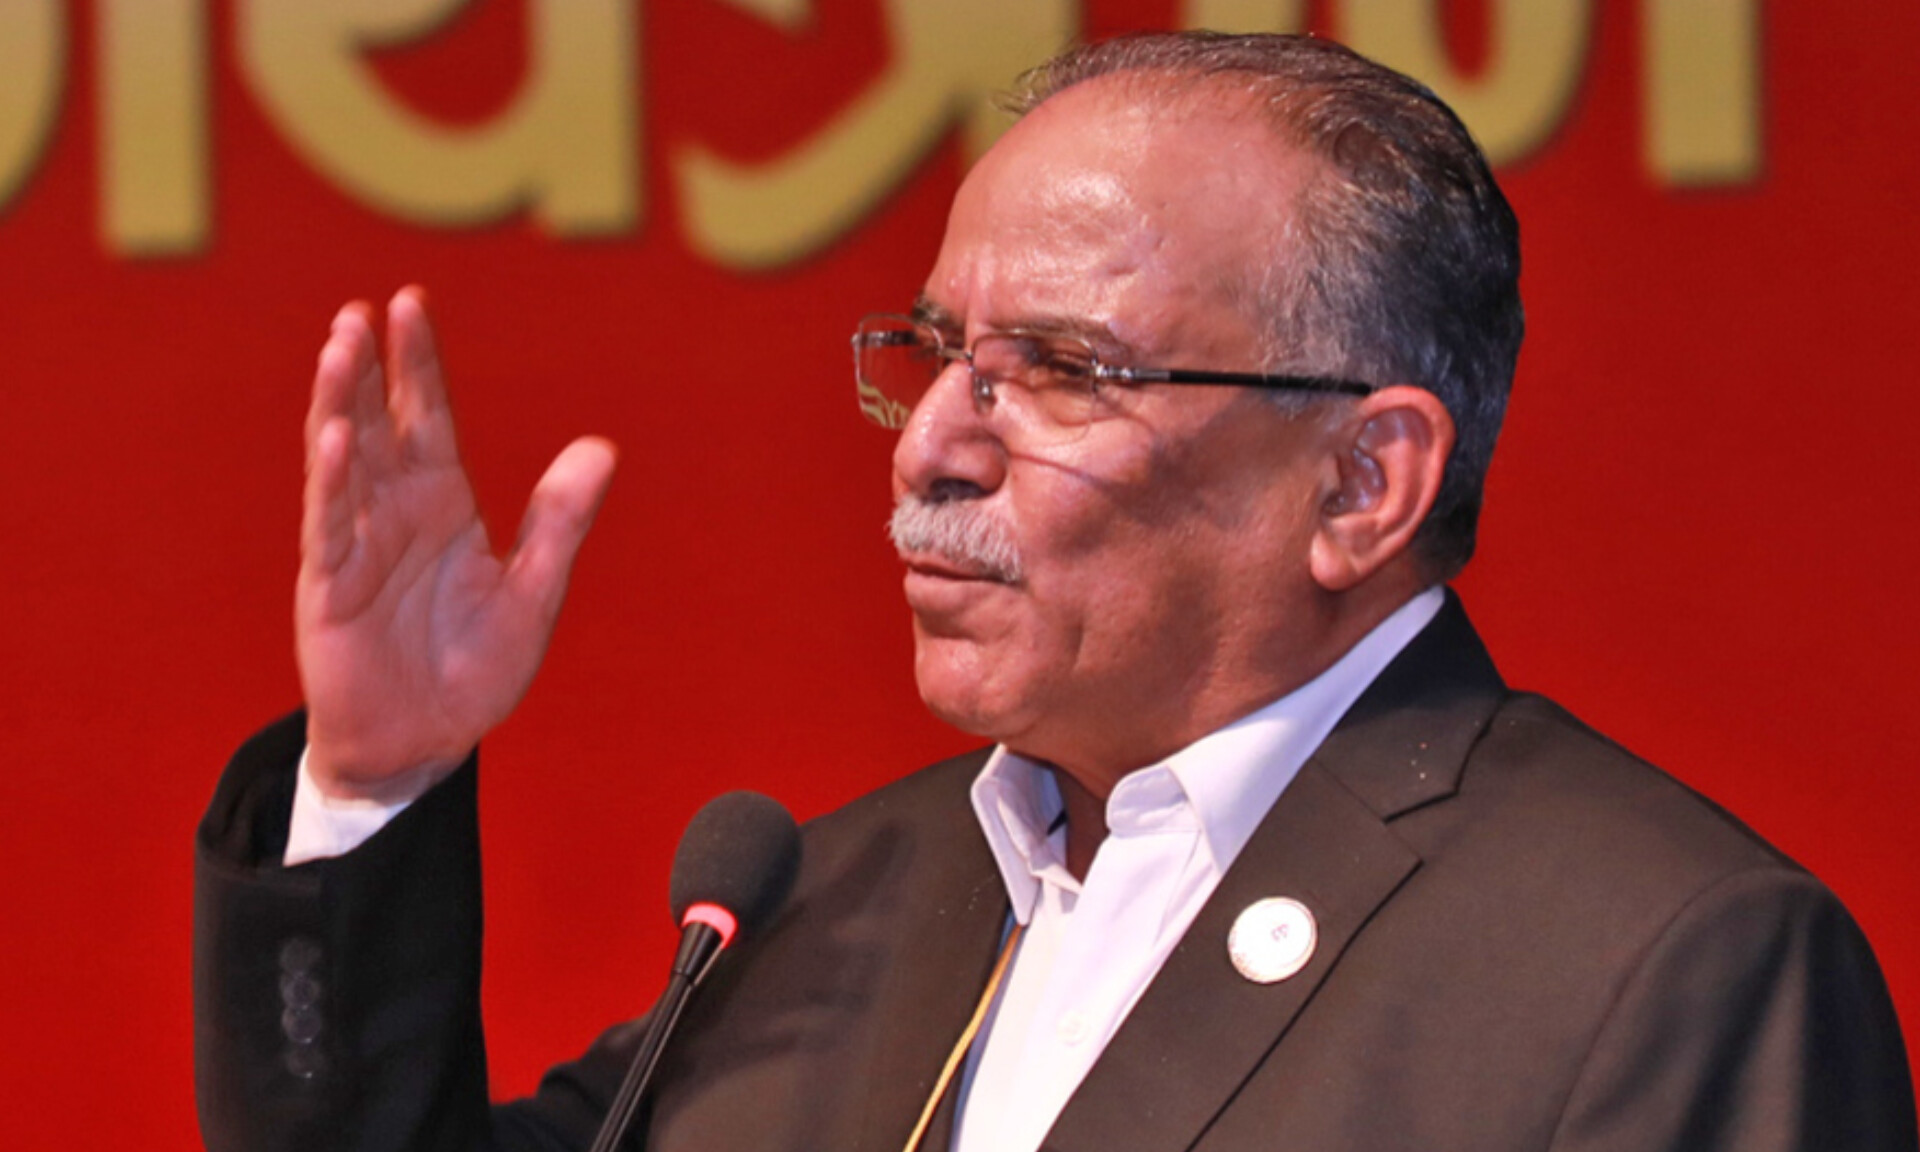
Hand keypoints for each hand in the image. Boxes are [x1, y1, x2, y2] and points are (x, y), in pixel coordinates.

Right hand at [296, 287, 616, 799]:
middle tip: (364, 310)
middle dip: (369, 367)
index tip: (411, 302)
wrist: (426, 742)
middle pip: (378, 422)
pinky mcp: (331, 588)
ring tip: (339, 344)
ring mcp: (356, 545)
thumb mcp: (534, 592)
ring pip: (342, 460)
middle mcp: (393, 511)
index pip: (427, 415)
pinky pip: (331, 526)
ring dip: (338, 403)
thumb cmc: (474, 669)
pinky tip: (335, 438)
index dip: (419, 363)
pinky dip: (333, 483)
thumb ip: (561, 522)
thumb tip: (602, 448)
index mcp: (442, 502)